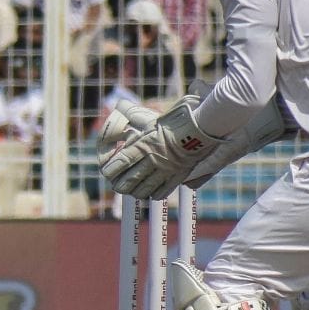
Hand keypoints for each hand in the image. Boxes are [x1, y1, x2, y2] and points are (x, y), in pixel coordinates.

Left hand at [99, 97, 214, 200]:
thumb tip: (121, 115)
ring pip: (145, 187)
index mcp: (145, 144)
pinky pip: (163, 190)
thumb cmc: (175, 122)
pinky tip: (150, 194)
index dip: (112, 169)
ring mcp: (166, 170)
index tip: (107, 172)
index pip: (123, 161)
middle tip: (117, 186)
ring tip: (131, 192)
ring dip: (135, 192)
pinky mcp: (178, 175)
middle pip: (131, 178)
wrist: (201, 128)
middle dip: (121, 185)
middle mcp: (153, 159)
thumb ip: (136, 123)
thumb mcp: (152, 120)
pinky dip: (154, 194)